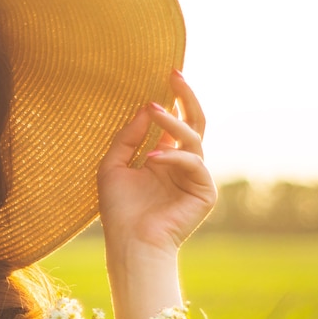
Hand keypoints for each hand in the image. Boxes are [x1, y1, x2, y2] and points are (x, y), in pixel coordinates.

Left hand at [97, 71, 216, 258]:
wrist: (130, 244)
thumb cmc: (119, 211)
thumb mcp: (112, 168)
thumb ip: (126, 138)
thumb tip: (144, 109)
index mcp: (164, 159)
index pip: (175, 123)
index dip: (172, 100)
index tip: (164, 75)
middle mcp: (182, 165)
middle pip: (194, 122)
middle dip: (186, 97)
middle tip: (174, 74)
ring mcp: (195, 177)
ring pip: (194, 138)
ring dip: (173, 122)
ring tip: (152, 110)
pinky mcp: (205, 192)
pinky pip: (194, 164)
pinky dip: (174, 158)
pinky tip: (152, 159)